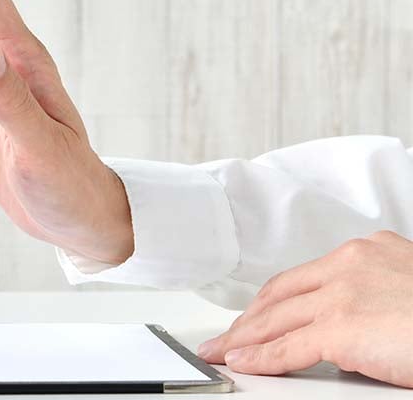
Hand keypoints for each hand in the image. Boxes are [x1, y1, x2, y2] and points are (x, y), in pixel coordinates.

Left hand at [196, 231, 412, 387]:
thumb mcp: (410, 291)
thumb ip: (376, 299)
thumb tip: (352, 332)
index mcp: (368, 251)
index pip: (304, 276)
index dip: (273, 299)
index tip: (256, 315)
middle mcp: (348, 264)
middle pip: (280, 295)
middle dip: (249, 320)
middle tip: (226, 337)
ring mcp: (341, 294)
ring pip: (275, 319)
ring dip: (243, 339)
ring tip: (222, 353)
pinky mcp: (340, 328)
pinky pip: (286, 348)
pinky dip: (259, 358)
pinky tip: (242, 364)